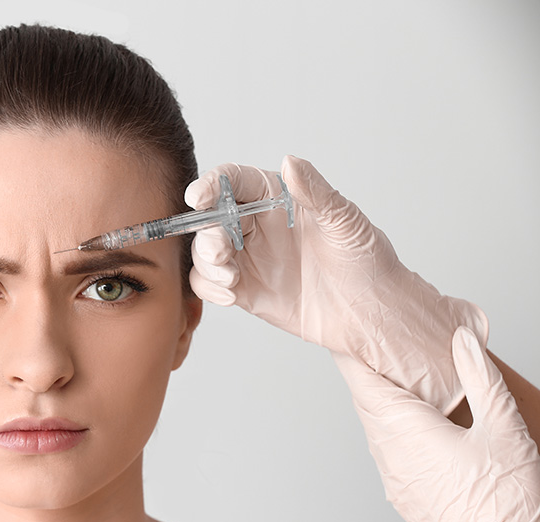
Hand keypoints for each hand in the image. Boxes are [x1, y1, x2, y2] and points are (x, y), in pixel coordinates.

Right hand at [185, 156, 487, 413]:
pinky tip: (230, 296)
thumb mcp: (346, 222)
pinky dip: (208, 288)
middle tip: (219, 249)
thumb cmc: (366, 261)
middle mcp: (256, 225)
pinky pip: (209, 283)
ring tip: (229, 277)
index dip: (211, 185)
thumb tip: (290, 162)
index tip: (198, 197)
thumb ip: (316, 192)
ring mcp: (248, 257)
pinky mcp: (244, 289)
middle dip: (206, 233)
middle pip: (211, 218)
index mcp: (276, 199)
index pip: (234, 182)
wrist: (370, 312)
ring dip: (206, 262)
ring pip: (205, 251)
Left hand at [333, 327, 539, 521]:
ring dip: (381, 404)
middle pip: (366, 404)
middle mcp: (389, 455)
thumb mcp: (505, 429)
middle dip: (368, 375)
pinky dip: (392, 432)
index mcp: (407, 432)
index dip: (354, 356)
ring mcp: (392, 479)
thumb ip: (480, 378)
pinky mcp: (402, 498)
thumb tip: (462, 340)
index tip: (350, 334)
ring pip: (375, 430)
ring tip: (397, 381)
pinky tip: (415, 426)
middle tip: (373, 348)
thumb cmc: (509, 501)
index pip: (366, 383)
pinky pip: (386, 455)